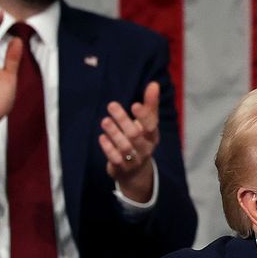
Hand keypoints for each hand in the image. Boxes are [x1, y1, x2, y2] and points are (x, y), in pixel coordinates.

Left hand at [100, 81, 160, 202]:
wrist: (136, 172)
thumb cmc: (141, 141)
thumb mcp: (147, 125)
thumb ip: (150, 105)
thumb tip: (154, 84)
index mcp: (152, 136)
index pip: (151, 125)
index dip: (143, 116)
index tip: (134, 104)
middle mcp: (145, 148)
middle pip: (135, 134)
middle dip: (123, 120)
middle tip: (111, 104)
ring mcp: (134, 160)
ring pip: (124, 146)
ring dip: (114, 133)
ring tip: (105, 121)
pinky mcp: (122, 168)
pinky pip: (115, 158)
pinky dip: (108, 148)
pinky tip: (102, 137)